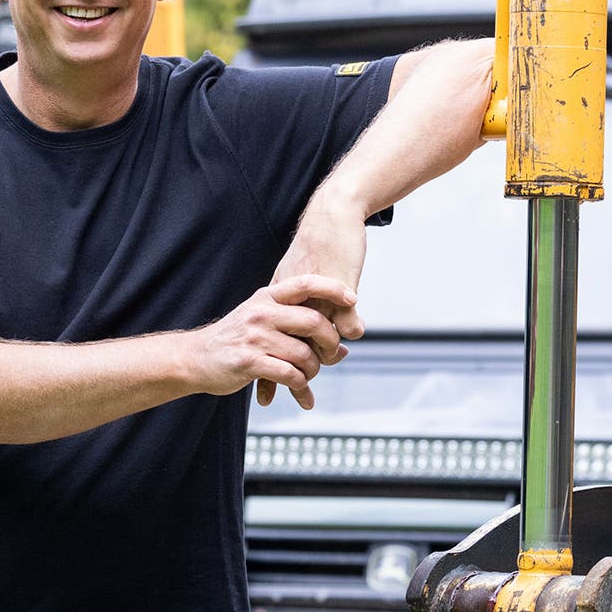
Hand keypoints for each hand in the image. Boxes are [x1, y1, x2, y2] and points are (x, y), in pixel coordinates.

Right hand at [192, 275, 354, 409]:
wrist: (194, 358)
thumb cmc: (233, 340)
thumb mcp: (259, 320)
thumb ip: (296, 328)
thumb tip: (341, 349)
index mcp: (266, 298)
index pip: (305, 283)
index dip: (332, 288)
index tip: (352, 299)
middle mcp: (261, 313)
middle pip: (313, 321)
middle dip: (330, 341)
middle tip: (332, 353)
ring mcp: (255, 337)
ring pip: (304, 354)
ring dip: (313, 370)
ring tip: (308, 377)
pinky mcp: (249, 362)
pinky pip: (290, 375)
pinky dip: (300, 386)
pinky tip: (300, 392)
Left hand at [259, 198, 369, 403]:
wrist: (332, 215)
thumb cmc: (318, 244)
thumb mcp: (299, 273)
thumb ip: (294, 299)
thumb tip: (290, 321)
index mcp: (278, 299)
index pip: (271, 343)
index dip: (267, 370)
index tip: (261, 395)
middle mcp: (293, 302)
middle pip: (291, 347)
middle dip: (291, 374)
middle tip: (290, 396)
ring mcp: (316, 298)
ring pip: (318, 340)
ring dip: (321, 359)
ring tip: (320, 374)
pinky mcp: (339, 291)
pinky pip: (346, 323)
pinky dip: (349, 331)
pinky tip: (351, 336)